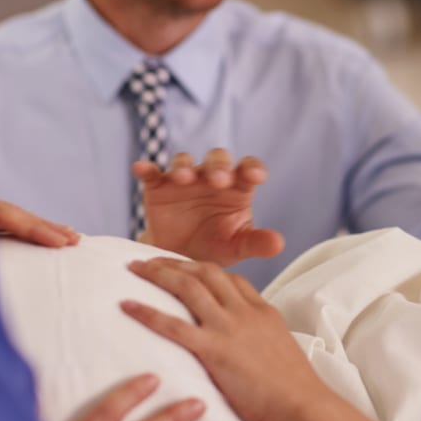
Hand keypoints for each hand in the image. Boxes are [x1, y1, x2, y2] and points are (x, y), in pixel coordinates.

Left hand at [0, 196, 79, 246]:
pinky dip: (32, 224)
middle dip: (52, 228)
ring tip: (70, 233)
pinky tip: (42, 229)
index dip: (42, 232)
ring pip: (23, 217)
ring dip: (46, 225)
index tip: (62, 243)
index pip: (20, 222)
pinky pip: (14, 220)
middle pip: (27, 217)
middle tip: (76, 239)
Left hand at [120, 258, 328, 420]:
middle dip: (176, 263)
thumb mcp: (282, 351)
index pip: (232, 279)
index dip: (205, 270)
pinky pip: (174, 325)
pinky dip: (147, 313)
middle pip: (207, 273)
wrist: (303, 404)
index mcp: (263, 311)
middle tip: (151, 260)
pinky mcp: (215, 349)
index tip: (185, 268)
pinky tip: (128, 306)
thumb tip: (249, 348)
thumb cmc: (295, 389)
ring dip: (158, 274)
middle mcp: (245, 312)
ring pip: (189, 288)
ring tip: (135, 269)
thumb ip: (262, 340)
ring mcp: (229, 328)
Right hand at [133, 149, 284, 266]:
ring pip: (185, 162)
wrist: (180, 260)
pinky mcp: (158, 187)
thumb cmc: (216, 247)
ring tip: (183, 179)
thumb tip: (279, 244)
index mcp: (237, 188)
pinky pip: (152, 173)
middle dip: (218, 166)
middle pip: (217, 160)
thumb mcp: (237, 247)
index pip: (248, 169)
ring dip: (184, 166)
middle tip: (219, 180)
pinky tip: (141, 169)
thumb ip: (256, 242)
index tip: (256, 176)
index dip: (253, 168)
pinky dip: (146, 169)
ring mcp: (184, 180)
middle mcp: (211, 177)